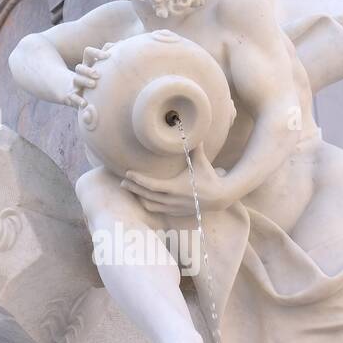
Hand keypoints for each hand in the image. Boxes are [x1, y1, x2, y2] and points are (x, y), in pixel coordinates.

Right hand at [64, 45, 110, 107]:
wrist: (75, 92)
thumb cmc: (96, 78)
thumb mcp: (102, 67)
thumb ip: (110, 57)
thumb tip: (123, 42)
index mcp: (88, 63)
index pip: (88, 52)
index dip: (96, 53)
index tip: (108, 56)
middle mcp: (80, 73)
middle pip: (80, 67)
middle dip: (88, 69)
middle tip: (98, 74)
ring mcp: (75, 84)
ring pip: (76, 79)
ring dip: (84, 81)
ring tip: (93, 84)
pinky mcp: (72, 96)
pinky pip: (73, 98)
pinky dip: (78, 100)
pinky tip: (85, 104)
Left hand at [122, 154, 237, 215]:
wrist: (220, 197)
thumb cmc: (209, 177)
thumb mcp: (201, 162)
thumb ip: (195, 147)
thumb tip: (191, 130)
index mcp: (176, 188)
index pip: (152, 185)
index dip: (138, 180)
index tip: (128, 173)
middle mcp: (172, 200)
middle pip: (146, 195)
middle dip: (133, 188)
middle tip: (123, 181)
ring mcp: (173, 208)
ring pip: (149, 205)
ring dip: (139, 197)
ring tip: (131, 189)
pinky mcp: (175, 213)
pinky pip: (156, 210)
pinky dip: (147, 204)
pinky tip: (142, 197)